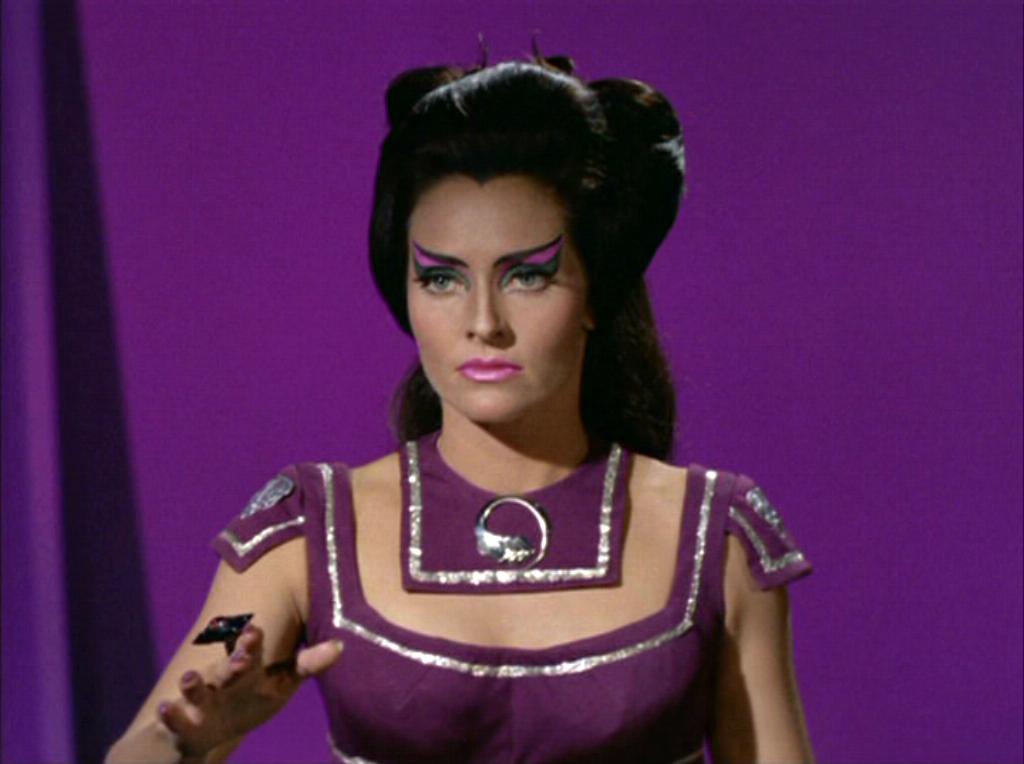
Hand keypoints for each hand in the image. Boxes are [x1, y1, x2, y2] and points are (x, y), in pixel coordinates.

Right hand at [156, 624, 341, 756]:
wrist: (197, 733)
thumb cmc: (246, 700)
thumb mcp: (278, 685)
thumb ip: (305, 665)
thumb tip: (341, 645)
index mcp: (246, 668)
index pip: (252, 650)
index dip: (253, 640)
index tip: (255, 628)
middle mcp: (222, 679)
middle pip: (229, 666)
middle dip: (237, 655)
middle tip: (245, 640)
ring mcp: (201, 701)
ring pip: (197, 689)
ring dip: (194, 683)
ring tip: (189, 678)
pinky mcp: (183, 727)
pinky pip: (174, 722)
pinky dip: (170, 716)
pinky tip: (165, 708)